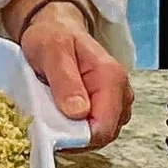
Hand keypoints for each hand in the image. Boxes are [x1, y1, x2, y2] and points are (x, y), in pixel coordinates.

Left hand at [18, 2, 130, 148]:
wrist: (56, 29)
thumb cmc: (54, 36)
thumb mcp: (52, 51)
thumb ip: (65, 81)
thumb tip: (79, 113)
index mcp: (112, 78)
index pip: (104, 127)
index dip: (78, 137)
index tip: (52, 132)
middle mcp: (121, 93)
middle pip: (103, 135)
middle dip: (75, 137)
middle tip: (47, 121)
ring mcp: (116, 103)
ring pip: (98, 136)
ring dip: (74, 134)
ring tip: (52, 114)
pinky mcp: (107, 109)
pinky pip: (94, 130)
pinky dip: (75, 130)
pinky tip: (60, 116)